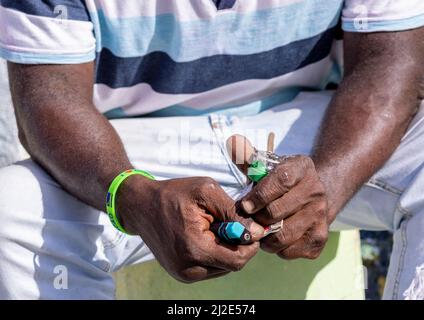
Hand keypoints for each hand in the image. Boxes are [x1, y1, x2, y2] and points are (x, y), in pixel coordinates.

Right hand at [117, 176, 263, 282]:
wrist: (140, 205)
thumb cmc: (173, 194)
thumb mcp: (206, 192)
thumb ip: (233, 212)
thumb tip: (258, 231)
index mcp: (195, 250)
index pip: (238, 260)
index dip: (250, 244)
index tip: (251, 225)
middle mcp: (188, 269)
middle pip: (232, 265)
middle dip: (237, 244)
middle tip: (227, 222)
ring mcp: (183, 274)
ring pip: (222, 267)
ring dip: (226, 248)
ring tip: (213, 226)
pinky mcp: (180, 273)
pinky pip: (210, 267)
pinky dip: (215, 252)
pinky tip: (206, 234)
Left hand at [241, 155, 329, 259]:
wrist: (312, 197)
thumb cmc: (281, 182)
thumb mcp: (268, 165)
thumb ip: (248, 158)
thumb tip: (232, 143)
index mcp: (302, 168)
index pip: (280, 180)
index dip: (259, 195)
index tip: (244, 204)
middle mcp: (316, 191)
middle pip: (276, 212)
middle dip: (256, 218)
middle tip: (247, 219)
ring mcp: (321, 216)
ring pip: (282, 235)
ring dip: (264, 236)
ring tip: (258, 229)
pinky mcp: (319, 239)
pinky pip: (289, 251)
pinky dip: (276, 249)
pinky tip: (273, 237)